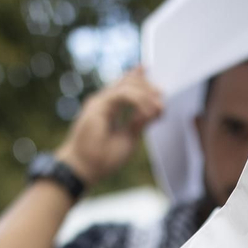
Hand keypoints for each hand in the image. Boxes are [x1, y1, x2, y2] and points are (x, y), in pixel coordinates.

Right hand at [55, 68, 163, 186]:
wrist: (85, 168)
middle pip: (128, 82)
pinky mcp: (97, 105)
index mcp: (109, 108)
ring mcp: (99, 102)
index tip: (159, 89)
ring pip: (127, 86)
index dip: (140, 79)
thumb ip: (139, 122)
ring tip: (159, 108)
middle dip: (148, 87)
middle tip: (162, 98)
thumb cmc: (103, 158)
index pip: (125, 87)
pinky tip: (147, 112)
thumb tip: (155, 109)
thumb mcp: (129, 137)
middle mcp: (103, 102)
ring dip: (146, 95)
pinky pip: (122, 95)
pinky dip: (138, 101)